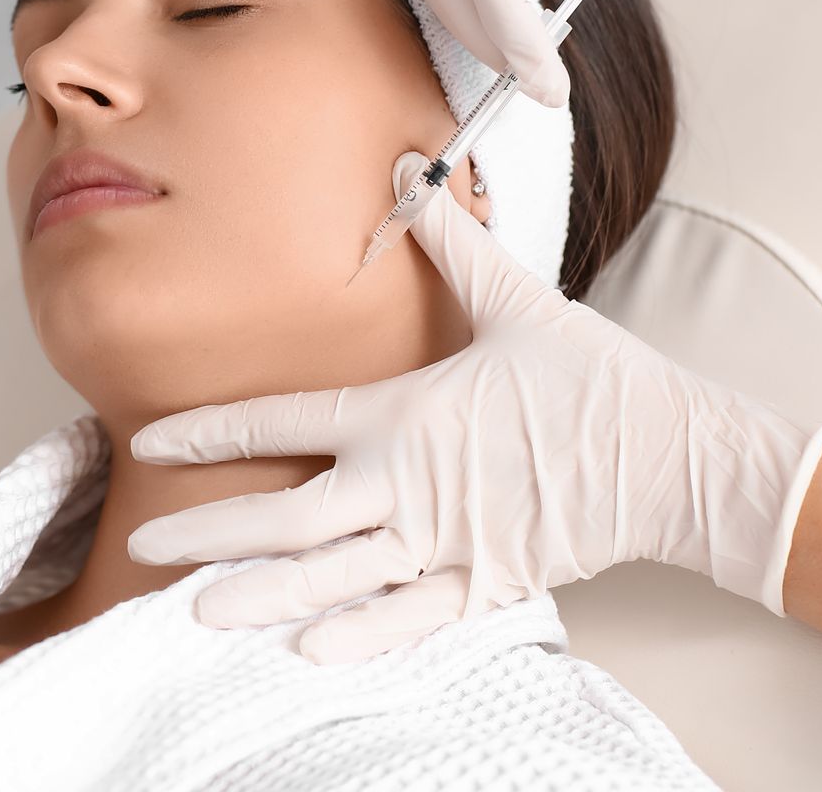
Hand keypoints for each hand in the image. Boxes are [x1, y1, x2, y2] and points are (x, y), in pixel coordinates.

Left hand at [126, 151, 821, 664]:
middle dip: (209, 531)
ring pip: (331, 579)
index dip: (213, 430)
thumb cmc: (593, 378)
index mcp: (403, 416)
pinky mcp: (483, 585)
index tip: (156, 440)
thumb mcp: (515, 300)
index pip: (284, 421)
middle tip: (143, 541)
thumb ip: (451, 244)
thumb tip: (409, 174)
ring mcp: (443, 543)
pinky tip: (304, 648)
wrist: (678, 456)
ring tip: (193, 609)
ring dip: (258, 594)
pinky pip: (408, 619)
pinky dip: (357, 635)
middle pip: (286, 517)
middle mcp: (407, 486)